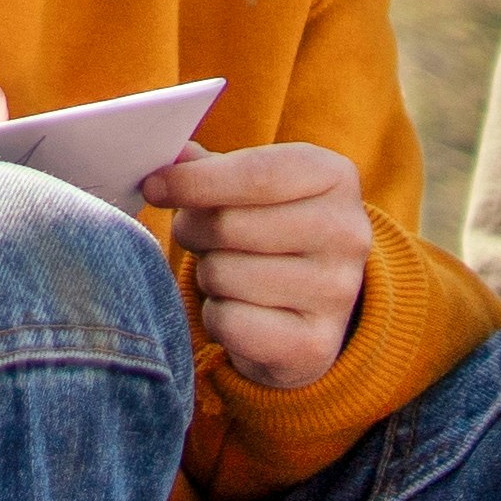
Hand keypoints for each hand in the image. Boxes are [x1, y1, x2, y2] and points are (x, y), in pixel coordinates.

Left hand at [140, 137, 370, 393]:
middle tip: (201, 238)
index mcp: (335, 178)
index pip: (256, 174)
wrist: (309, 311)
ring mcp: (337, 292)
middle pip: (230, 226)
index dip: (195, 181)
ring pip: (223, 275)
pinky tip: (240, 311)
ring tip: (229, 274)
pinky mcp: (314, 344)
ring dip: (209, 276)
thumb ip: (209, 169)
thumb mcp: (249, 189)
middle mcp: (347, 232)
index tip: (154, 186)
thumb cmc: (268, 233)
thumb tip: (171, 156)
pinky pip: (229, 322)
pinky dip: (217, 318)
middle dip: (195, 231)